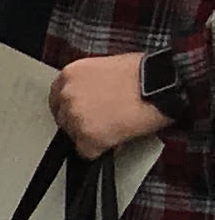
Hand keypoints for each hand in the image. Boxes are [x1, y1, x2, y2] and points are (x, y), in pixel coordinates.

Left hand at [52, 53, 172, 155]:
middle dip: (81, 123)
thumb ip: (90, 82)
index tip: (81, 114)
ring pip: (75, 136)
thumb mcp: (108, 67)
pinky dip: (101, 150)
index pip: (56, 99)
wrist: (163, 84)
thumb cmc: (145, 73)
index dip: (71, 109)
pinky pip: (87, 152)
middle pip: (64, 119)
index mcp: (70, 74)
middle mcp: (67, 95)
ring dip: (92, 135)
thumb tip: (90, 96)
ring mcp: (75, 117)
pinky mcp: (88, 136)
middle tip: (105, 120)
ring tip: (116, 126)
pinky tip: (117, 138)